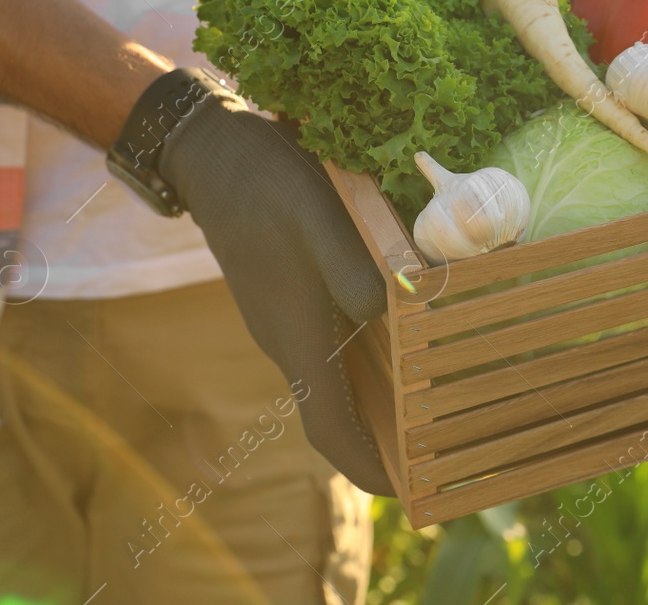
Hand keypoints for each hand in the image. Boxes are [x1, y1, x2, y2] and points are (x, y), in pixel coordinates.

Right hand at [159, 86, 394, 495]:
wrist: (212, 155)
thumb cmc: (268, 185)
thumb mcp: (318, 218)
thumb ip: (354, 272)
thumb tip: (390, 315)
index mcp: (296, 334)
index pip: (329, 427)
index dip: (368, 466)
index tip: (408, 491)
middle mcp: (287, 340)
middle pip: (334, 415)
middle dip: (380, 445)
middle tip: (435, 458)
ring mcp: (282, 321)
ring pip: (332, 383)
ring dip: (374, 408)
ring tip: (427, 415)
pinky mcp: (285, 300)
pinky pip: (327, 353)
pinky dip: (363, 368)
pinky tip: (399, 351)